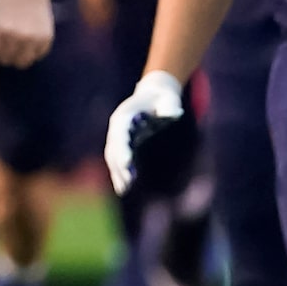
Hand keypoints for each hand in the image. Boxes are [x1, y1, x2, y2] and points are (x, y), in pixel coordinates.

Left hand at [0, 0, 54, 67]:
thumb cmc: (1, 7)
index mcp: (0, 31)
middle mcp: (18, 36)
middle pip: (8, 60)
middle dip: (6, 53)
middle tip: (8, 42)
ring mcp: (33, 38)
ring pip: (24, 62)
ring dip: (19, 56)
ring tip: (18, 45)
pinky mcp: (46, 37)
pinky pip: (38, 54)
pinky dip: (34, 49)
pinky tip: (31, 37)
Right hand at [105, 69, 186, 194]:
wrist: (153, 94)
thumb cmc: (163, 98)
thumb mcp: (168, 99)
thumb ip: (170, 106)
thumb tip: (173, 114)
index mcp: (126, 113)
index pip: (120, 132)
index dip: (122, 148)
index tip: (127, 163)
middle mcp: (118, 125)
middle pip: (114, 147)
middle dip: (119, 165)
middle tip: (128, 183)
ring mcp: (118, 135)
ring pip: (112, 156)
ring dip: (117, 172)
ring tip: (124, 190)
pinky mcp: (123, 143)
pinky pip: (117, 159)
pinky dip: (118, 173)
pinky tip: (123, 188)